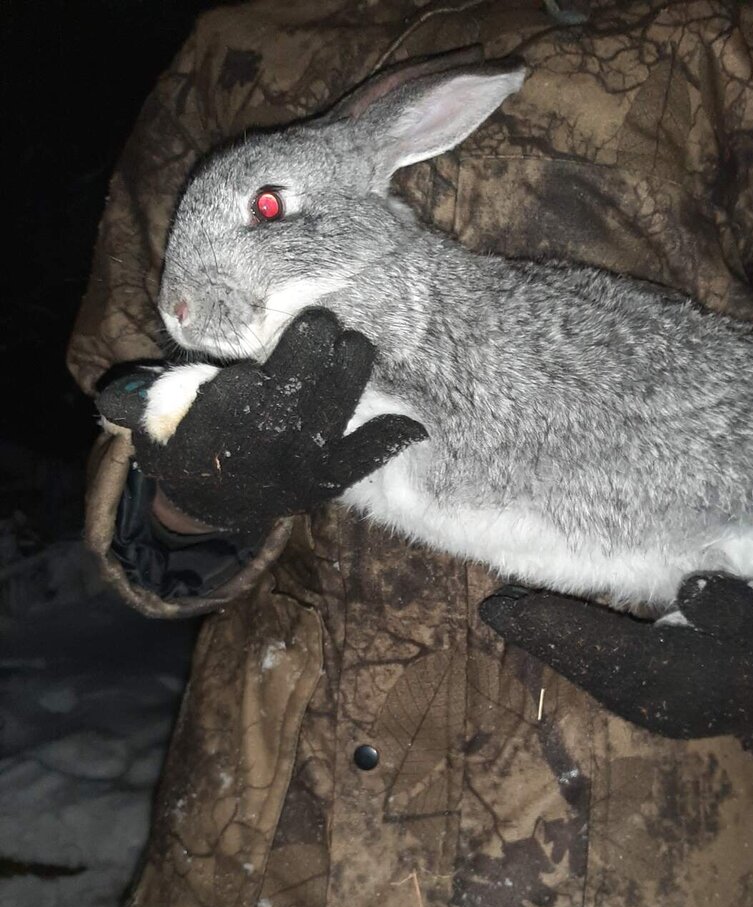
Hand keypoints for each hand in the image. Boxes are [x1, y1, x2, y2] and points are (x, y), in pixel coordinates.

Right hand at [95, 310, 427, 536]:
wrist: (212, 506)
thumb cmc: (185, 446)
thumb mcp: (153, 426)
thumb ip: (141, 404)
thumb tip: (110, 398)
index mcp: (232, 414)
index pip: (272, 369)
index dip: (298, 338)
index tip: (305, 323)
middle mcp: (275, 433)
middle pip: (316, 370)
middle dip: (323, 341)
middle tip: (322, 327)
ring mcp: (307, 458)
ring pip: (345, 398)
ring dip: (353, 367)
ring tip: (351, 348)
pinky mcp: (329, 480)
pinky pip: (366, 456)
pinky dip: (390, 437)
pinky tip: (412, 423)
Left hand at [479, 574, 752, 738]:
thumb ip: (725, 603)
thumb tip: (689, 591)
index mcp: (674, 678)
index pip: (596, 646)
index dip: (546, 623)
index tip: (500, 606)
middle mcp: (652, 700)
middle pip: (582, 663)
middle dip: (536, 633)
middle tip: (493, 605)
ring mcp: (652, 707)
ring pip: (589, 671)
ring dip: (552, 642)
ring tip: (514, 612)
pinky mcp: (656, 701)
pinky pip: (604, 674)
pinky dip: (577, 649)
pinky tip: (560, 631)